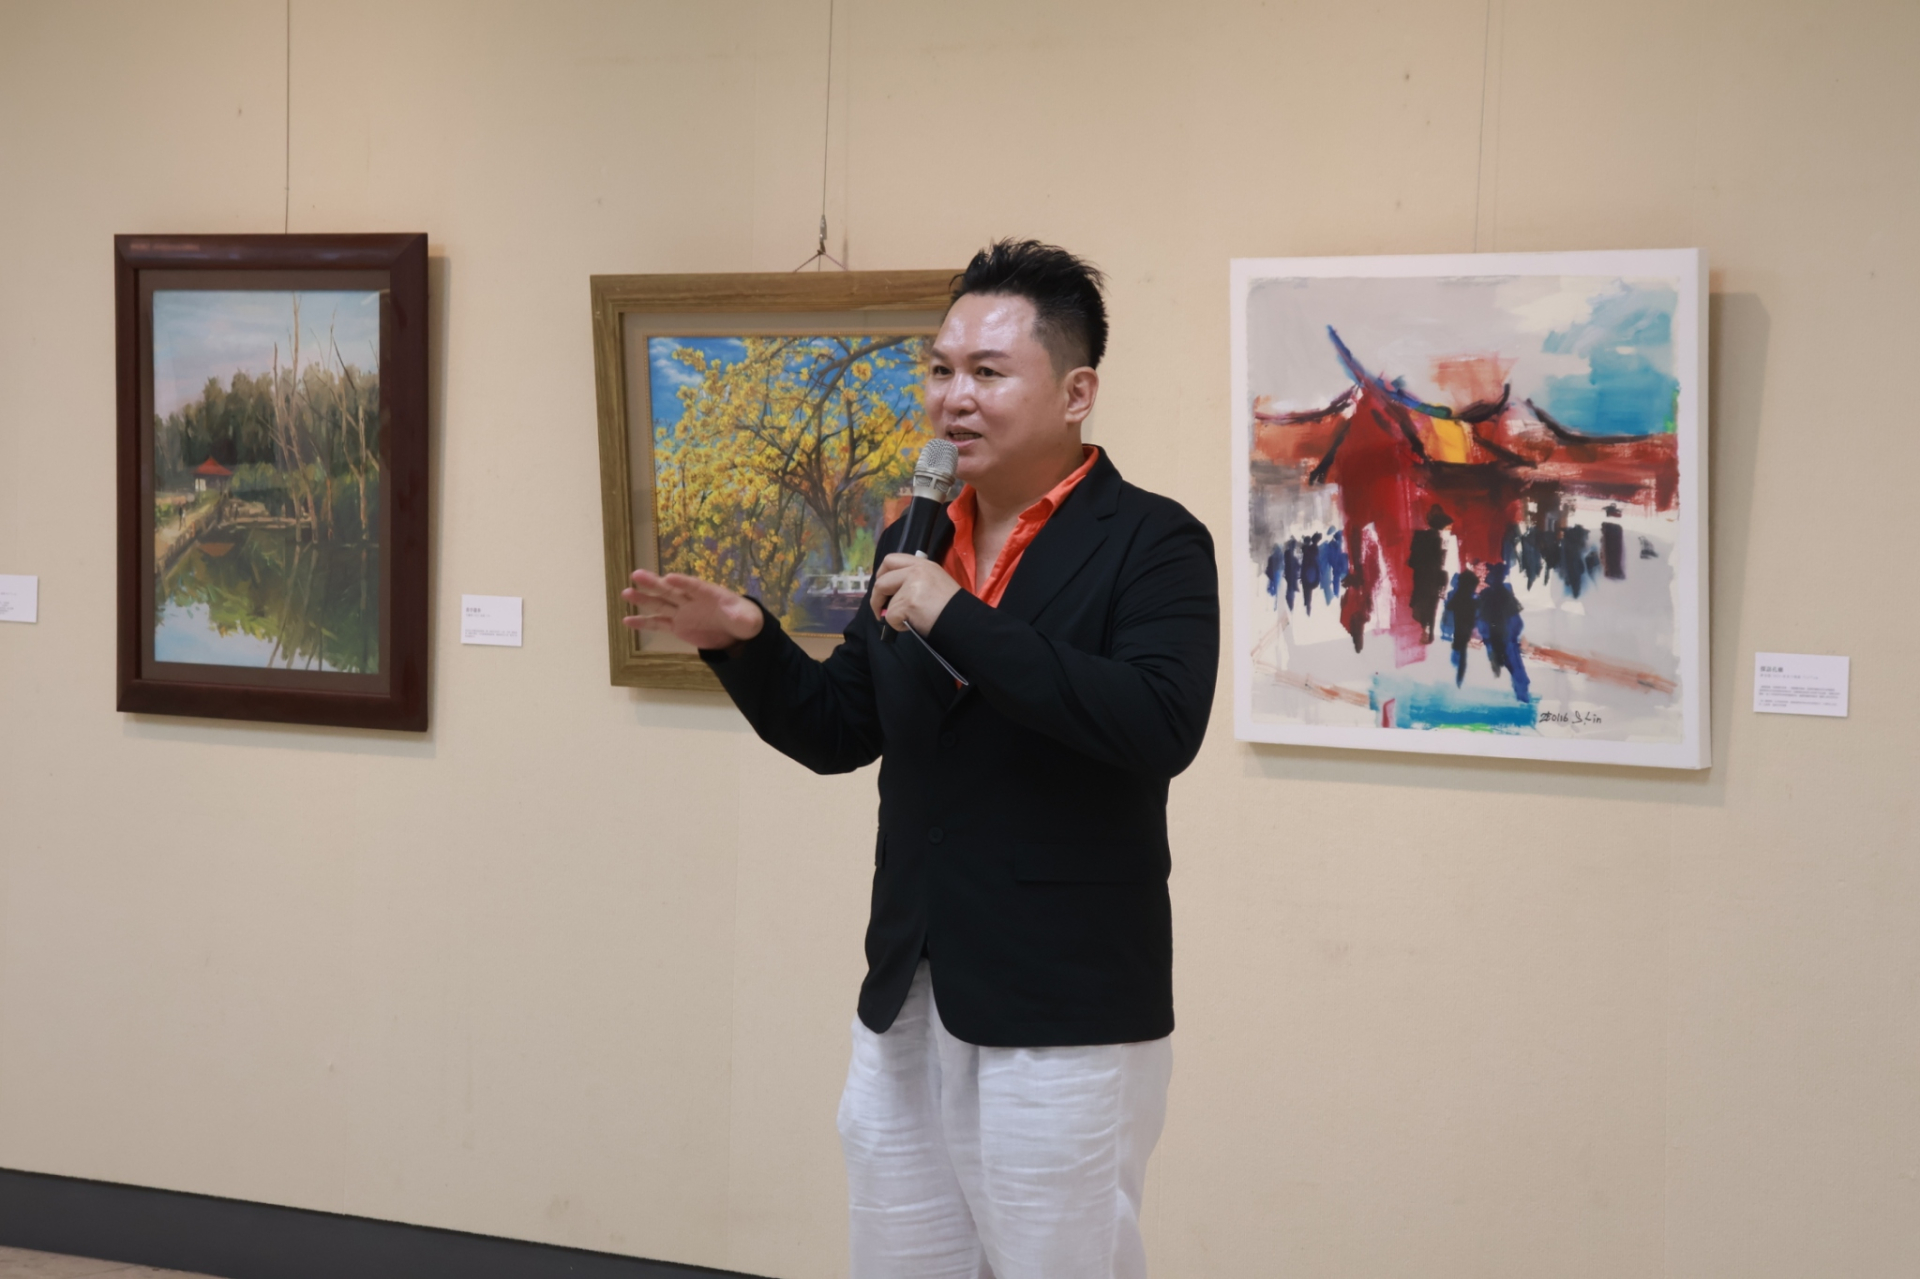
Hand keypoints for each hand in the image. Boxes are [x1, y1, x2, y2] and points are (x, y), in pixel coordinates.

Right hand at [621, 570, 763, 650]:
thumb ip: (742, 617)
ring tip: (625, 592)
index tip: (669, 577)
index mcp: (709, 594)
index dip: (683, 582)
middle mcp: (692, 600)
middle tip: (636, 574)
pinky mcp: (678, 626)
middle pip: (671, 590)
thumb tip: (740, 618)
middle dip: (655, 583)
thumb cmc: (744, 619)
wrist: (737, 631)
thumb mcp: (748, 619)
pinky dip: (643, 622)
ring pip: (660, 604)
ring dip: (643, 599)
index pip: (694, 586)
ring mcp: (683, 612)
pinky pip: (658, 624)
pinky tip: (627, 620)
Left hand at [870, 553, 962, 634]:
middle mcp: (917, 570)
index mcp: (923, 564)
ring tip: (909, 620)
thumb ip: (913, 581)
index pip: (891, 560)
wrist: (964, 621)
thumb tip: (890, 595)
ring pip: (887, 603)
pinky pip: (891, 617)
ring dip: (893, 615)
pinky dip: (898, 626)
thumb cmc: (950, 607)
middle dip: (876, 597)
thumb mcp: (935, 583)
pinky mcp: (909, 602)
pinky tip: (913, 625)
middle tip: (879, 610)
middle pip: (882, 580)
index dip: (881, 574)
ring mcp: (912, 585)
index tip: (882, 587)